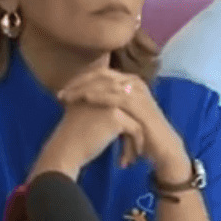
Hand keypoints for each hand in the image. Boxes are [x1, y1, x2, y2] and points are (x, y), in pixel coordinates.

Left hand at [55, 68, 187, 173]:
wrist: (160, 146)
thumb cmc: (136, 130)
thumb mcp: (117, 113)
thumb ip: (102, 102)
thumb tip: (76, 98)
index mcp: (127, 81)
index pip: (98, 74)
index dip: (77, 81)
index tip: (60, 92)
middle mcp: (133, 82)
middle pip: (100, 75)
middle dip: (77, 83)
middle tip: (60, 94)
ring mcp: (138, 91)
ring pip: (106, 83)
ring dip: (83, 89)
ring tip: (66, 98)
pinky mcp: (140, 103)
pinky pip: (116, 95)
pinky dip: (99, 96)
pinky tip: (85, 98)